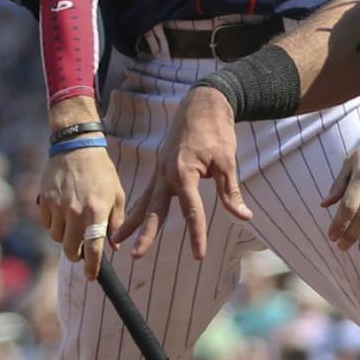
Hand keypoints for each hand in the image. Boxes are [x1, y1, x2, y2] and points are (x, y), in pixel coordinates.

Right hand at [37, 142, 124, 280]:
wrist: (76, 147)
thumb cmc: (101, 172)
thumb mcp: (116, 195)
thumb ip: (116, 222)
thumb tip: (113, 246)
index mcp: (96, 212)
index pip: (94, 248)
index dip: (92, 267)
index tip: (91, 276)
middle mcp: (75, 212)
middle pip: (71, 249)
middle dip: (76, 255)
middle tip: (80, 252)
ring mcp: (58, 207)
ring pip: (57, 238)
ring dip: (64, 238)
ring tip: (72, 225)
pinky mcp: (45, 201)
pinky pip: (46, 224)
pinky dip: (53, 224)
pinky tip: (61, 213)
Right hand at [113, 85, 250, 260]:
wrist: (203, 104)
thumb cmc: (216, 132)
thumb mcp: (227, 162)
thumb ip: (230, 192)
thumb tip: (244, 216)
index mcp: (183, 172)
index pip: (191, 211)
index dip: (197, 234)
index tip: (199, 255)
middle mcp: (166, 174)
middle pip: (155, 210)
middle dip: (145, 233)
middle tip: (136, 255)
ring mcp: (160, 171)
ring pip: (144, 202)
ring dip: (131, 222)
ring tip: (115, 240)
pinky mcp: (160, 169)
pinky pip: (146, 192)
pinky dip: (138, 207)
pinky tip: (129, 219)